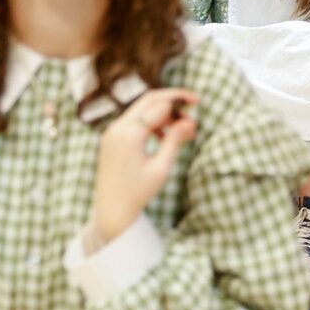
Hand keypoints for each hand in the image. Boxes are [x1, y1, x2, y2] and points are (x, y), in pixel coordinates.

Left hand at [87, 87, 197, 249]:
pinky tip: (164, 135)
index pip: (159, 104)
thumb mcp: (161, 167)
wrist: (111, 209)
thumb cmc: (138, 192)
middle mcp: (117, 128)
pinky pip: (133, 120)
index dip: (180, 100)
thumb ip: (175, 140)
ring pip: (141, 109)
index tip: (198, 103)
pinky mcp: (111, 137)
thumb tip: (190, 120)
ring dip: (162, 112)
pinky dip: (150, 121)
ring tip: (182, 128)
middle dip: (172, 100)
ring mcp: (112, 131)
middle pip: (148, 100)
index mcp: (130, 134)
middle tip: (192, 105)